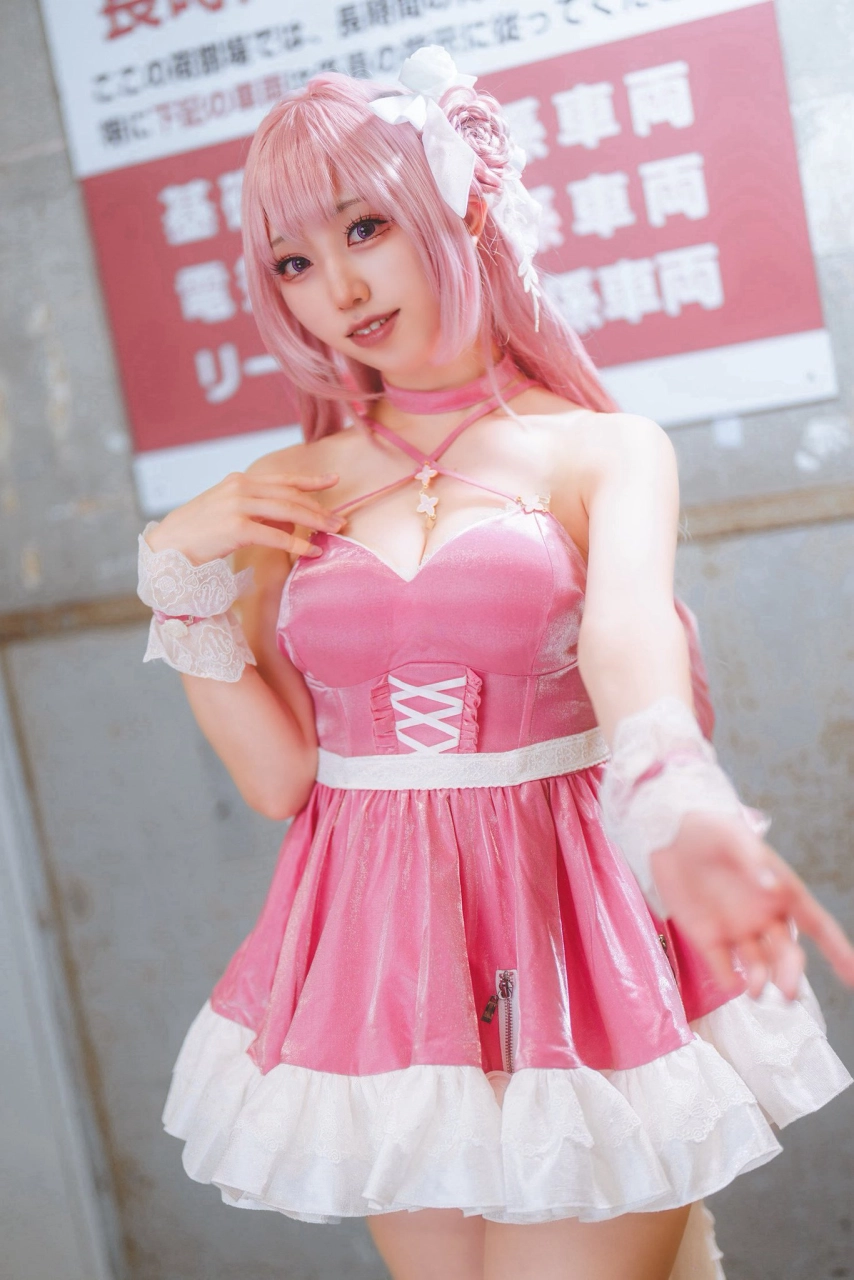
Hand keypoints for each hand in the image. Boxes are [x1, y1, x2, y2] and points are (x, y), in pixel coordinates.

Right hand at [144, 469, 343, 563]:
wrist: (168, 545)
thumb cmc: (198, 532)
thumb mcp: (226, 510)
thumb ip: (254, 508)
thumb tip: (287, 517)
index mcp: (239, 481)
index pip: (282, 479)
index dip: (310, 480)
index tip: (333, 480)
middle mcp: (241, 488)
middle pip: (290, 495)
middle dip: (319, 507)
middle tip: (341, 519)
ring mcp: (238, 505)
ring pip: (288, 511)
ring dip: (315, 522)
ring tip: (335, 531)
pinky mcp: (237, 527)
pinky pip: (276, 535)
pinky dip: (298, 544)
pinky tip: (312, 552)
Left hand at [650, 811, 853, 999]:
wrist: (667, 832)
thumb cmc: (709, 828)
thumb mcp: (732, 837)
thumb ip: (753, 862)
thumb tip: (774, 887)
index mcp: (781, 891)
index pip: (818, 924)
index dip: (838, 950)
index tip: (853, 976)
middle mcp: (764, 916)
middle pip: (787, 954)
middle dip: (791, 974)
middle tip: (786, 992)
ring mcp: (737, 929)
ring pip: (759, 965)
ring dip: (761, 981)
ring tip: (755, 990)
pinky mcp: (708, 937)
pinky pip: (723, 967)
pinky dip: (730, 979)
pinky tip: (733, 982)